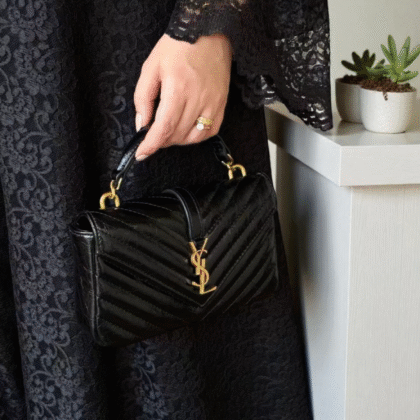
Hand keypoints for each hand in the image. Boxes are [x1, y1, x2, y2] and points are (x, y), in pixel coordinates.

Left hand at [133, 33, 231, 159]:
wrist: (208, 32)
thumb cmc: (179, 46)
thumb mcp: (151, 67)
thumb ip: (143, 98)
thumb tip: (142, 124)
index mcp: (178, 88)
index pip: (164, 128)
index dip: (151, 145)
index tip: (143, 153)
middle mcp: (198, 99)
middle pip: (177, 134)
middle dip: (161, 140)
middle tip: (154, 134)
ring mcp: (213, 103)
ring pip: (194, 137)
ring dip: (178, 140)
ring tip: (170, 131)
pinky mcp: (222, 104)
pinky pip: (210, 131)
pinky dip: (197, 137)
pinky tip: (188, 130)